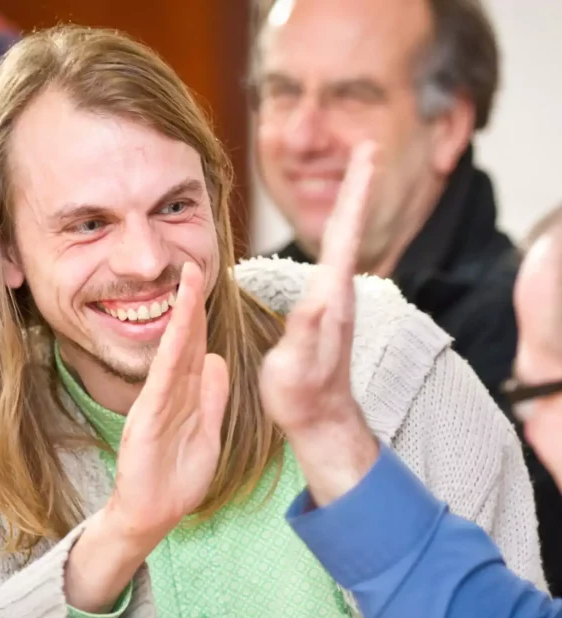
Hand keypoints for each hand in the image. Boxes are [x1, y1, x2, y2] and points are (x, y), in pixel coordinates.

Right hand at [65, 262, 228, 611]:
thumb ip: (212, 396)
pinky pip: (161, 385)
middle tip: (194, 265)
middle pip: (182, 340)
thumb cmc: (177, 474)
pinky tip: (177, 334)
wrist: (152, 513)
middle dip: (190, 303)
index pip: (195, 346)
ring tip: (187, 284)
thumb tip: (217, 359)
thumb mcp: (208, 430)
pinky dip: (170, 357)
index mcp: (185, 393)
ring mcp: (155, 404)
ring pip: (172, 353)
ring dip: (181, 318)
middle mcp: (169, 392)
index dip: (202, 314)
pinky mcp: (145, 423)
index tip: (207, 282)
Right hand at [260, 143, 378, 506]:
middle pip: (348, 231)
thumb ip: (306, 330)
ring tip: (356, 175)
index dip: (355, 193)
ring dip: (351, 207)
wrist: (322, 420)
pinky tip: (334, 232)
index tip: (368, 153)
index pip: (343, 236)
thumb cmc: (303, 395)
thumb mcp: (296, 365)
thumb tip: (318, 294)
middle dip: (357, 187)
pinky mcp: (328, 312)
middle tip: (366, 148)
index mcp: (331, 298)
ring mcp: (335, 303)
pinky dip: (337, 234)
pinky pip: (334, 261)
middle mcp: (339, 294)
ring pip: (344, 244)